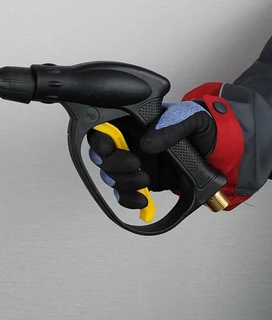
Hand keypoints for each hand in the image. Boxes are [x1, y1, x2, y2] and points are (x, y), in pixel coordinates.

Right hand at [86, 102, 216, 209]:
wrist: (221, 153)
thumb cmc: (202, 128)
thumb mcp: (192, 118)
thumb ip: (171, 125)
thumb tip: (148, 143)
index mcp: (133, 121)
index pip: (103, 128)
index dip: (99, 139)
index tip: (108, 147)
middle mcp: (127, 142)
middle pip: (101, 155)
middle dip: (113, 164)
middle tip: (134, 165)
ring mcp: (133, 163)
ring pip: (110, 176)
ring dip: (122, 182)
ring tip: (146, 182)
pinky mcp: (142, 182)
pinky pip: (124, 194)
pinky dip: (128, 200)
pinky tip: (143, 201)